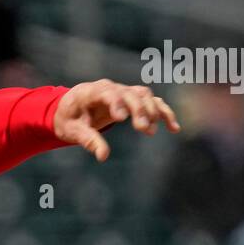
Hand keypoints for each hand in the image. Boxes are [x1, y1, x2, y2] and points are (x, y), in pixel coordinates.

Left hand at [53, 79, 179, 161]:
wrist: (71, 108)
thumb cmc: (69, 118)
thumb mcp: (71, 130)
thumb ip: (87, 140)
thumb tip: (103, 156)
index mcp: (91, 91)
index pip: (108, 93)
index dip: (116, 103)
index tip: (121, 119)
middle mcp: (111, 88)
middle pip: (131, 94)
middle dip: (139, 110)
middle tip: (144, 129)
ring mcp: (123, 92)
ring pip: (144, 96)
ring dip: (153, 111)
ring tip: (151, 131)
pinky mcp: (133, 100)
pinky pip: (153, 102)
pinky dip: (164, 112)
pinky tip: (174, 128)